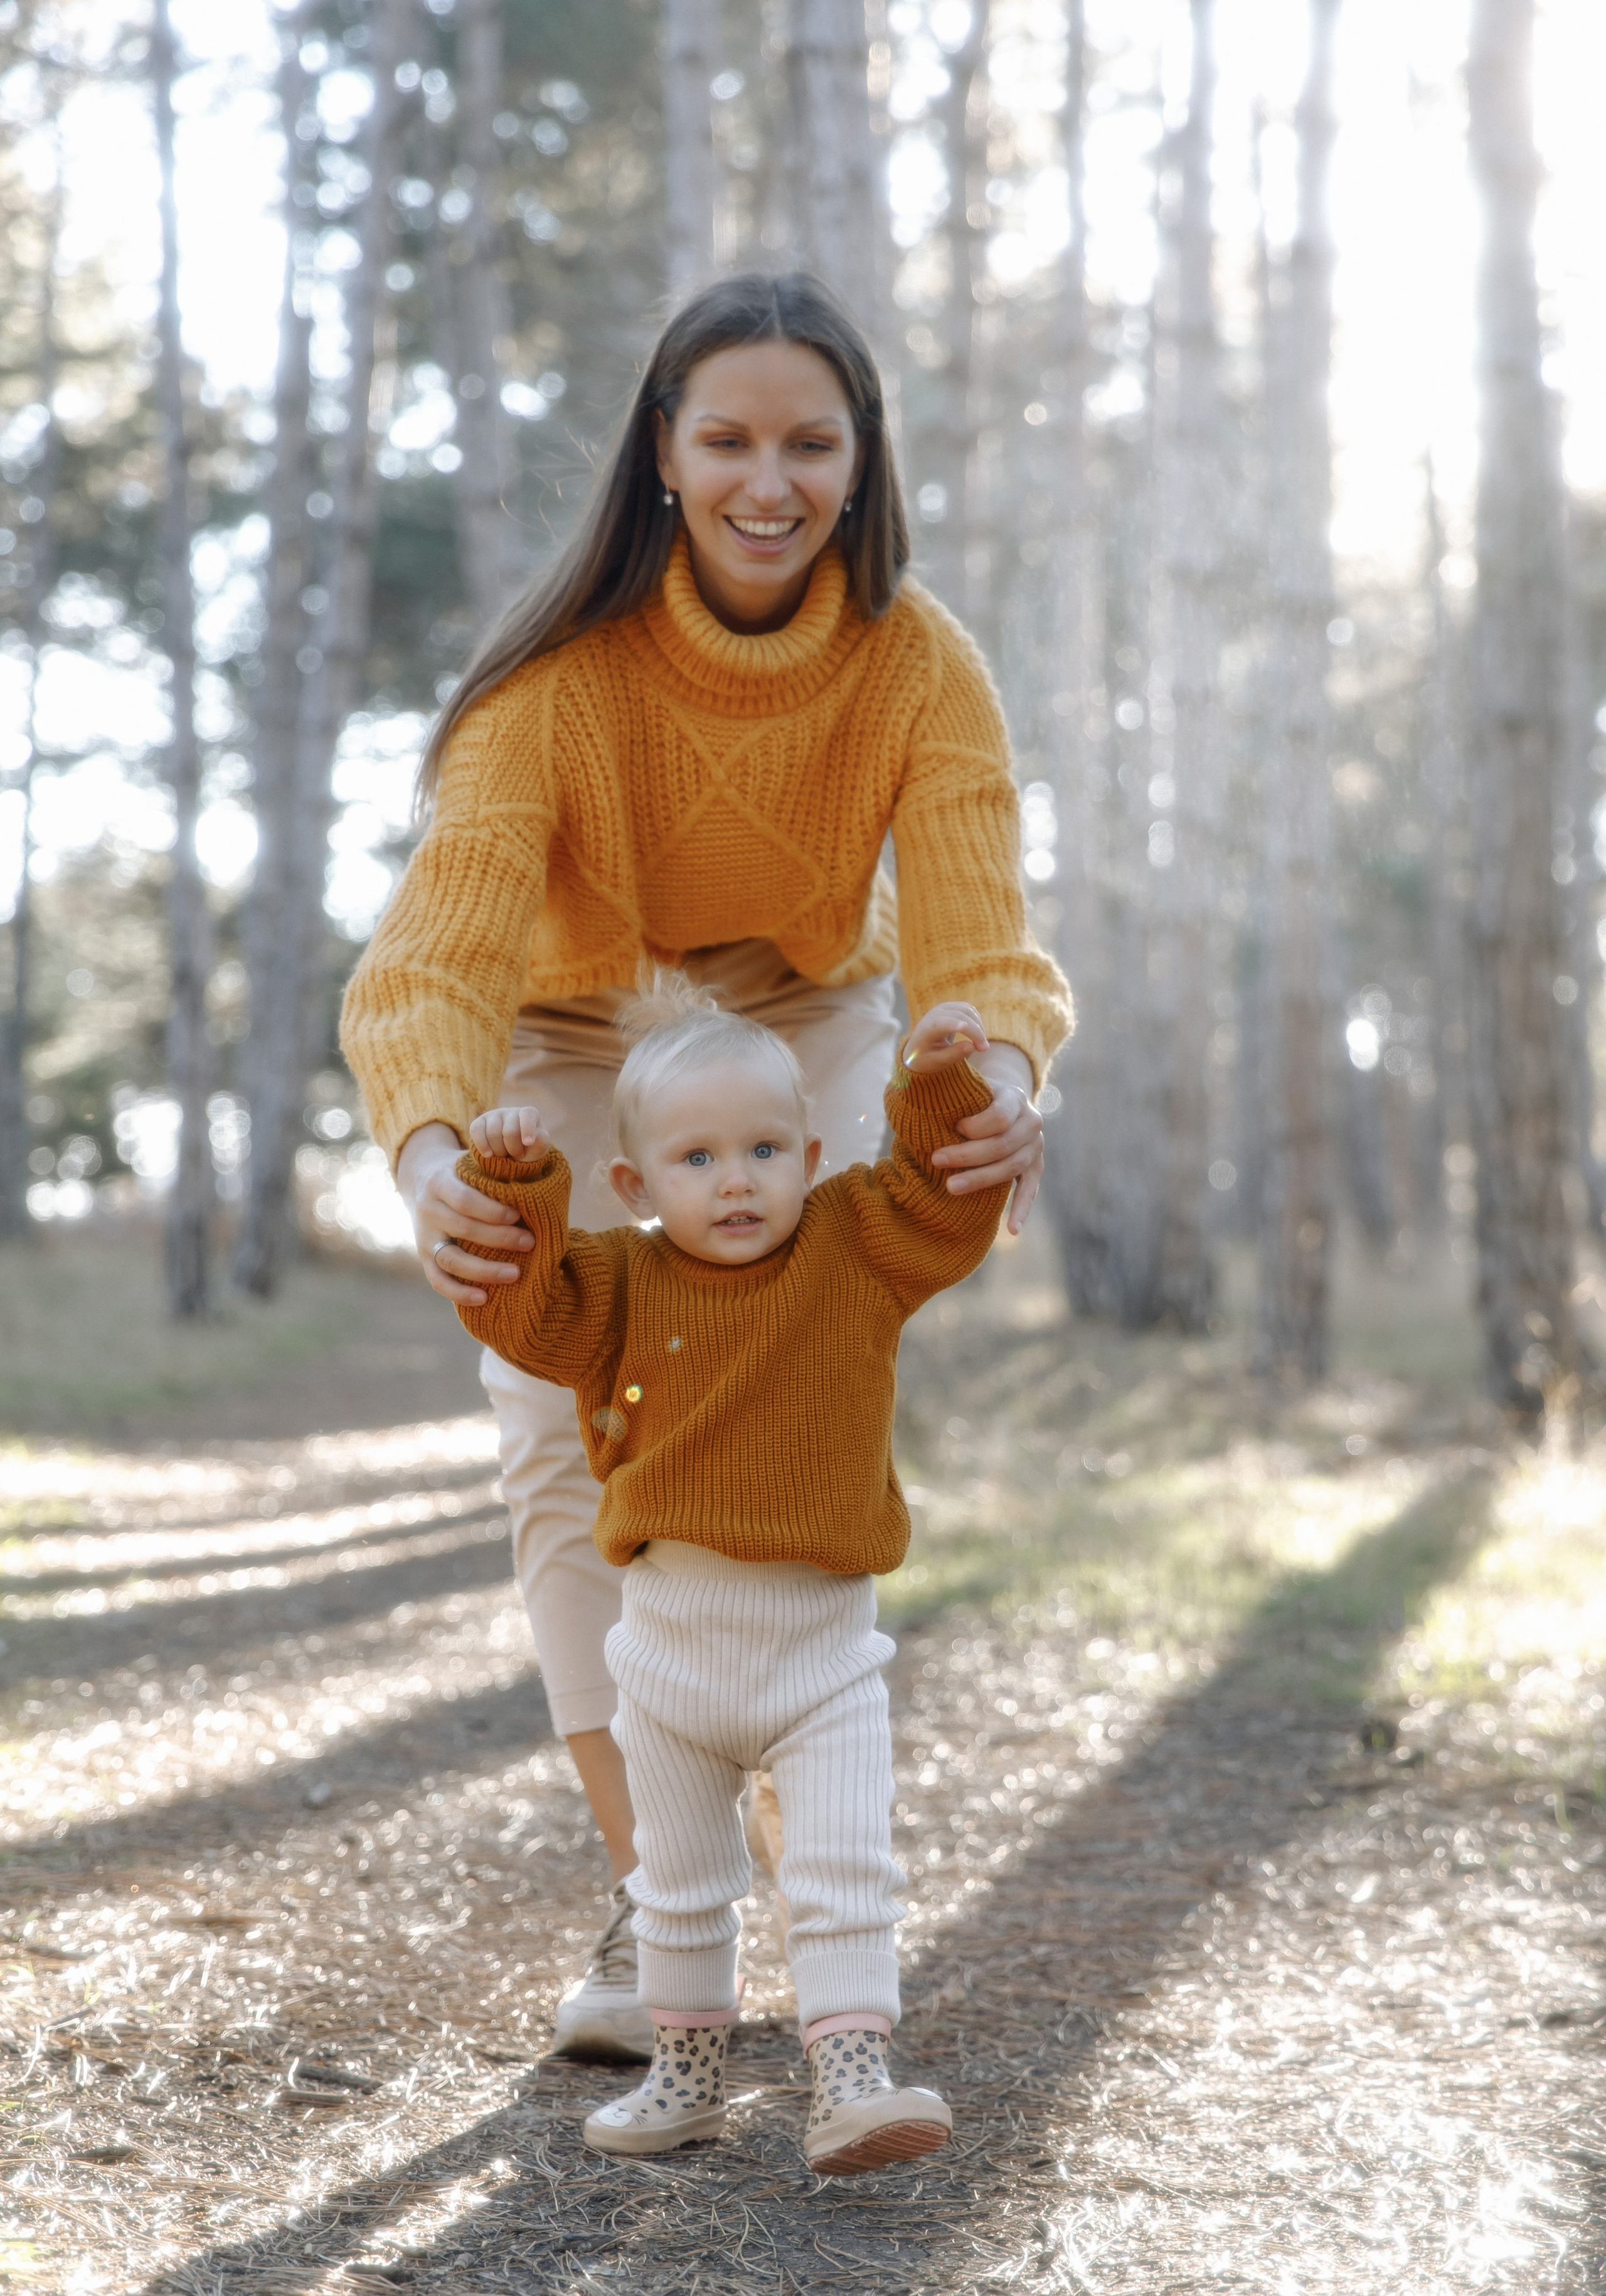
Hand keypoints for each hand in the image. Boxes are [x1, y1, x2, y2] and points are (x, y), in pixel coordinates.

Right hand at [397, 1120, 533, 1307]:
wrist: (422, 1177)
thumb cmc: (463, 1171)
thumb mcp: (472, 1161)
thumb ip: (495, 1167)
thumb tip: (536, 1164)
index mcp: (440, 1182)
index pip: (464, 1199)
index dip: (491, 1210)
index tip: (517, 1215)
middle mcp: (428, 1210)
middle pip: (462, 1229)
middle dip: (499, 1238)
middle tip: (530, 1243)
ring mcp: (424, 1236)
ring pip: (450, 1259)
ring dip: (483, 1270)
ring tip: (515, 1274)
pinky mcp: (423, 1257)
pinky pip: (437, 1280)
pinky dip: (458, 1292)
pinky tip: (484, 1299)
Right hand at [469, 1105, 551, 1163]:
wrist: (510, 1156)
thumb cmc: (528, 1150)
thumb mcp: (538, 1149)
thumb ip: (541, 1142)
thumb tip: (536, 1137)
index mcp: (528, 1114)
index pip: (528, 1114)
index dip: (527, 1128)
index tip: (528, 1143)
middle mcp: (511, 1111)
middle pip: (509, 1131)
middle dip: (513, 1149)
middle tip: (517, 1155)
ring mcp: (494, 1115)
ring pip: (492, 1132)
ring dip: (499, 1151)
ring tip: (505, 1154)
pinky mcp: (479, 1122)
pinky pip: (476, 1131)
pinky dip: (482, 1145)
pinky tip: (488, 1155)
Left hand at [902, 1001, 987, 1072]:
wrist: (918, 1048)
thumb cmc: (926, 1057)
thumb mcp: (937, 1061)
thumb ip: (953, 1055)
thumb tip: (971, 1046)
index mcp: (927, 1028)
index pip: (941, 1023)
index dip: (953, 1024)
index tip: (964, 1027)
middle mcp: (934, 1013)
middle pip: (960, 1016)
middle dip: (975, 1031)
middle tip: (984, 1049)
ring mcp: (943, 1007)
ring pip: (968, 1010)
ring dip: (979, 1026)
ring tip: (981, 1044)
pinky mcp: (951, 1006)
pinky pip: (969, 1009)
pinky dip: (977, 1020)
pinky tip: (978, 1034)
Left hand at [929, 1039, 1043, 1234]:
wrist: (1006, 1101)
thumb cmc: (974, 1095)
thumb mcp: (968, 1083)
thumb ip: (948, 1079)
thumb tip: (911, 1064)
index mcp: (1015, 1097)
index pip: (1000, 1114)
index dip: (975, 1124)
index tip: (953, 1128)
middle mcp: (1032, 1121)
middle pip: (1003, 1144)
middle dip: (968, 1154)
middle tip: (936, 1160)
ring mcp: (1036, 1146)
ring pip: (1012, 1168)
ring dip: (982, 1180)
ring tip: (952, 1188)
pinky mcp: (1036, 1167)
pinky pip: (1031, 1190)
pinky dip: (1021, 1209)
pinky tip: (1010, 1230)